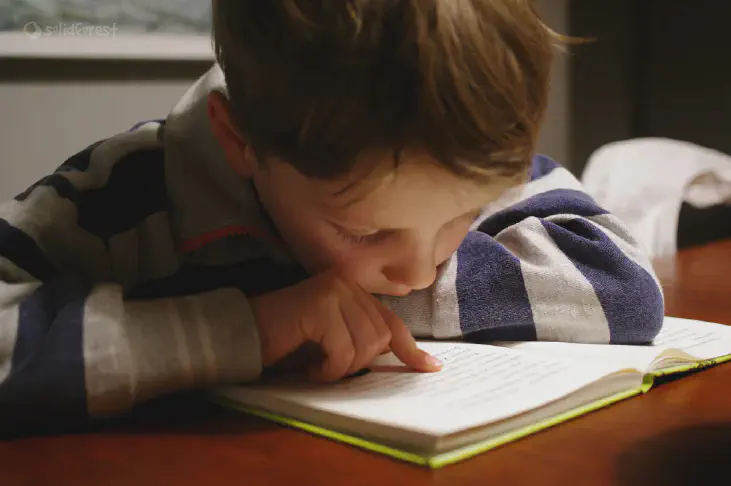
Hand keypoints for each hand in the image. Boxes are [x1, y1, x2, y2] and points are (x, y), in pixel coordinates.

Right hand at [249, 270, 442, 381]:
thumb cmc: (287, 342)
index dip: (411, 350)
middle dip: (357, 364)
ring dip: (341, 368)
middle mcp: (347, 283)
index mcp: (353, 290)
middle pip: (380, 338)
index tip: (431, 368)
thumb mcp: (333, 340)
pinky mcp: (320, 305)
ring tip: (317, 365)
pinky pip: (342, 352)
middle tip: (328, 367)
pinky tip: (309, 366)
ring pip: (365, 346)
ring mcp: (334, 291)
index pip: (391, 323)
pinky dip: (327, 369)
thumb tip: (410, 361)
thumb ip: (363, 341)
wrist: (243, 334)